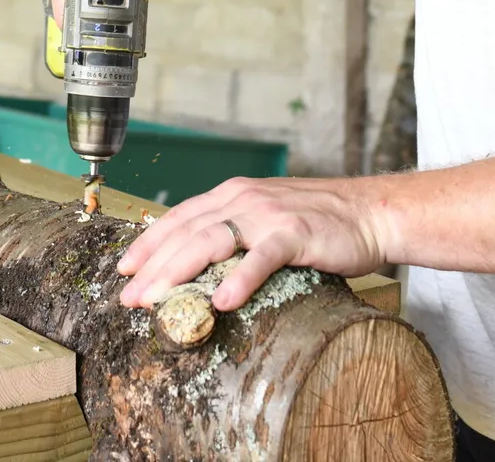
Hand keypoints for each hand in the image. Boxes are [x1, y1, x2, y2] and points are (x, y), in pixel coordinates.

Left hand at [116, 176, 393, 310]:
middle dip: (152, 267)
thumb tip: (198, 265)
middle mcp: (243, 198)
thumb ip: (234, 232)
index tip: (122, 270)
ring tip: (157, 301)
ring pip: (211, 241)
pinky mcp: (296, 233)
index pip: (178, 218)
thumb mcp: (266, 219)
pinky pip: (261, 257)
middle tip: (128, 298)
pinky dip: (240, 278)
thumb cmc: (318, 222)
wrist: (371, 213)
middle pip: (185, 232)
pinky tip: (222, 301)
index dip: (148, 244)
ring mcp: (268, 214)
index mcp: (232, 194)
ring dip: (178, 272)